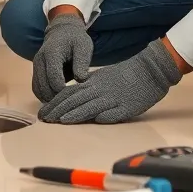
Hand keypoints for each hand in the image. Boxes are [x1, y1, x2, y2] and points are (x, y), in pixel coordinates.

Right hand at [32, 13, 94, 102]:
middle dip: (57, 96)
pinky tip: (56, 98)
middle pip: (44, 86)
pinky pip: (36, 88)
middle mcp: (39, 60)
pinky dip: (44, 96)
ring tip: (64, 101)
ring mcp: (35, 66)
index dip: (63, 90)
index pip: (53, 77)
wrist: (62, 31)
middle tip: (70, 100)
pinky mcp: (35, 71)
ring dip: (49, 98)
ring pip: (38, 89)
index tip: (75, 94)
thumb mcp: (84, 47)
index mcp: (52, 53)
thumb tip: (81, 80)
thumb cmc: (76, 39)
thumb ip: (82, 63)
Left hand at [38, 40, 181, 123]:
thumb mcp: (102, 78)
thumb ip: (87, 88)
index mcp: (93, 82)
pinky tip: (95, 121)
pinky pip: (115, 113)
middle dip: (58, 111)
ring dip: (76, 114)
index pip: (69, 93)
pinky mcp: (128, 107)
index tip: (43, 112)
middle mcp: (100, 90)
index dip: (55, 103)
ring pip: (92, 106)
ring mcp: (114, 99)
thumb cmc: (125, 75)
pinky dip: (105, 116)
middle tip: (44, 119)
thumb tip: (71, 100)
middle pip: (76, 100)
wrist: (149, 70)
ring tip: (61, 121)